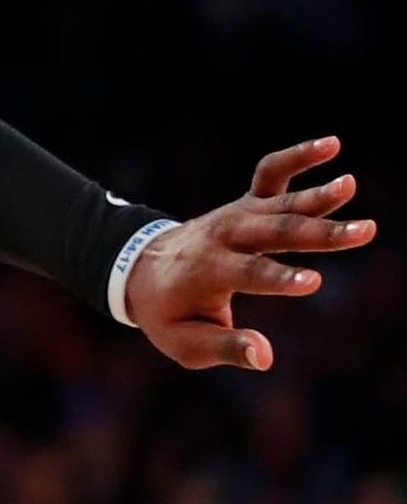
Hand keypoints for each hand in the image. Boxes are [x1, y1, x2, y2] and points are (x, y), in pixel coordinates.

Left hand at [123, 135, 370, 370]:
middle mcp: (224, 237)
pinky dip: (298, 157)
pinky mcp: (247, 202)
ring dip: (317, 195)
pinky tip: (332, 145)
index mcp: (207, 272)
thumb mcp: (184, 342)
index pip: (249, 275)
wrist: (140, 269)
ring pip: (281, 203)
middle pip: (275, 233)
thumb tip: (265, 358)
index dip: (280, 279)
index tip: (314, 282)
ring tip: (350, 185)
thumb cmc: (168, 313)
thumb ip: (225, 348)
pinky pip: (271, 173)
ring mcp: (237, 215)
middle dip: (319, 234)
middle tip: (363, 231)